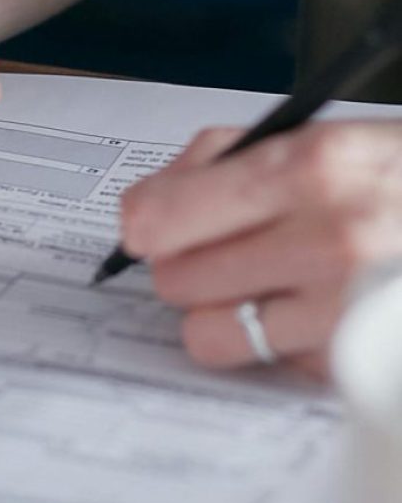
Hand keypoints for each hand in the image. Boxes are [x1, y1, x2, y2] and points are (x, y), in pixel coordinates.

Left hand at [120, 121, 401, 375]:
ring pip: (210, 336)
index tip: (153, 228)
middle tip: (234, 253)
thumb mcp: (333, 136)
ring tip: (273, 290)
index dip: (147, 226)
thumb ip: (229, 158)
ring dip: (228, 317)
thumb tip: (144, 208)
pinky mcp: (359, 362)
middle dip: (192, 268)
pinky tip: (325, 315)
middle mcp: (327, 237)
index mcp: (311, 165)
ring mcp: (348, 308)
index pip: (161, 217)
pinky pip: (273, 366)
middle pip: (175, 281)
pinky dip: (287, 348)